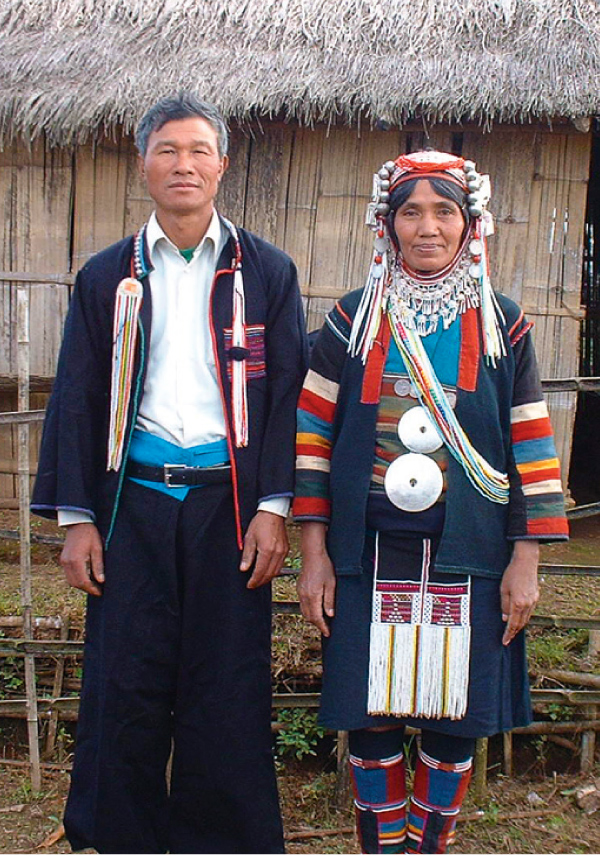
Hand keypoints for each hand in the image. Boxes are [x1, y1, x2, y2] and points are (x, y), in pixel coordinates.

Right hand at [60, 522, 104, 596]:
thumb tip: (101, 581)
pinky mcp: (63, 560)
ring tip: (94, 585)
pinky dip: (77, 579)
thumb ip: (98, 565)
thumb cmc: (90, 534)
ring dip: (81, 585)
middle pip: (75, 583)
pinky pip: (69, 574)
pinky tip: (87, 577)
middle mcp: (67, 563)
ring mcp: (63, 561)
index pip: (83, 581)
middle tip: (98, 590)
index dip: (92, 589)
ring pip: (71, 581)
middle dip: (87, 589)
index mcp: (76, 560)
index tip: (100, 592)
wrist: (78, 523)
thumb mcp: (97, 549)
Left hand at [241, 511, 288, 588]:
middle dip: (260, 582)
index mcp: (266, 550)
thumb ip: (247, 555)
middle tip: (253, 584)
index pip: (260, 571)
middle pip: (269, 574)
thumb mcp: (249, 538)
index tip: (249, 584)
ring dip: (267, 578)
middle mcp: (277, 553)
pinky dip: (273, 571)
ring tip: (259, 580)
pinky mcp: (286, 550)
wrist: (273, 513)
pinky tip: (267, 571)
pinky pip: (280, 565)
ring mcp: (283, 552)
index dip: (254, 580)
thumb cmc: (261, 523)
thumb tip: (244, 568)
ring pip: (276, 571)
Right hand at [297, 522, 335, 636]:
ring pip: (304, 611)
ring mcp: (300, 592)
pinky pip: (303, 604)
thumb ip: (329, 601)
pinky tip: (316, 608)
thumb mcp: (331, 584)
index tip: (327, 632)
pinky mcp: (300, 588)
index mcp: (313, 595)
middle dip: (317, 624)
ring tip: (322, 619)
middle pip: (309, 616)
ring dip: (312, 617)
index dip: (322, 626)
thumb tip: (330, 615)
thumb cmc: (324, 566)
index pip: (316, 617)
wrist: (313, 554)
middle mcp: (304, 595)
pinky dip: (309, 610)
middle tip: (326, 627)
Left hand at [500, 540, 539, 644]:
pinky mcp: (536, 597)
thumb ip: (504, 605)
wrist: (526, 562)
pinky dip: (524, 617)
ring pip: (526, 618)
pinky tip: (519, 618)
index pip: (513, 624)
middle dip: (514, 632)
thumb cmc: (512, 574)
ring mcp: (533, 601)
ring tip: (512, 631)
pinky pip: (529, 611)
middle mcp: (528, 604)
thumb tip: (505, 618)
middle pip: (521, 623)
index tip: (504, 641)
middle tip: (508, 639)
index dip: (508, 634)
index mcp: (518, 603)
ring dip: (519, 626)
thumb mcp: (503, 590)